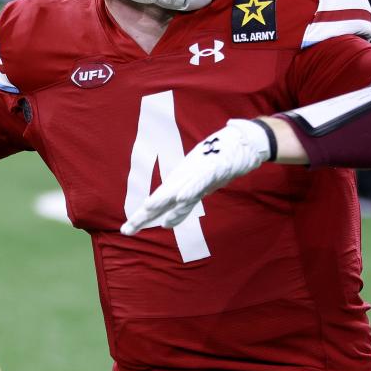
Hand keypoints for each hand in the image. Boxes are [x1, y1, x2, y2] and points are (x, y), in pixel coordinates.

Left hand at [121, 119, 271, 235]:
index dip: (144, 216)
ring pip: (178, 188)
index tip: (127, 230)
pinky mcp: (215, 168)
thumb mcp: (204, 184)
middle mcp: (185, 176)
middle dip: (145, 214)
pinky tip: (181, 197)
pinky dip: (191, 189)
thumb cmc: (221, 161)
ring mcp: (199, 171)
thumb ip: (189, 198)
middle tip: (127, 229)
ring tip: (146, 208)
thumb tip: (174, 212)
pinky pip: (201, 180)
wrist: (243, 140)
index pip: (159, 202)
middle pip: (162, 197)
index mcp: (181, 181)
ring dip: (163, 199)